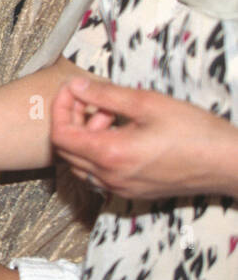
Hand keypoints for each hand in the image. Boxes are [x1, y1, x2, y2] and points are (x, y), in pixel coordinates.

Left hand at [52, 77, 237, 200]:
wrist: (230, 164)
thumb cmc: (195, 132)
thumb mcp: (148, 103)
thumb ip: (106, 95)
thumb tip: (76, 87)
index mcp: (110, 155)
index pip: (60, 136)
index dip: (60, 109)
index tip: (73, 91)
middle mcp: (110, 177)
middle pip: (66, 151)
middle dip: (72, 121)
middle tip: (95, 102)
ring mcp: (120, 188)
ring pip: (81, 164)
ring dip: (86, 138)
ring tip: (113, 118)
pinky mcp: (133, 192)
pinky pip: (99, 174)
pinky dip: (99, 153)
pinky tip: (123, 135)